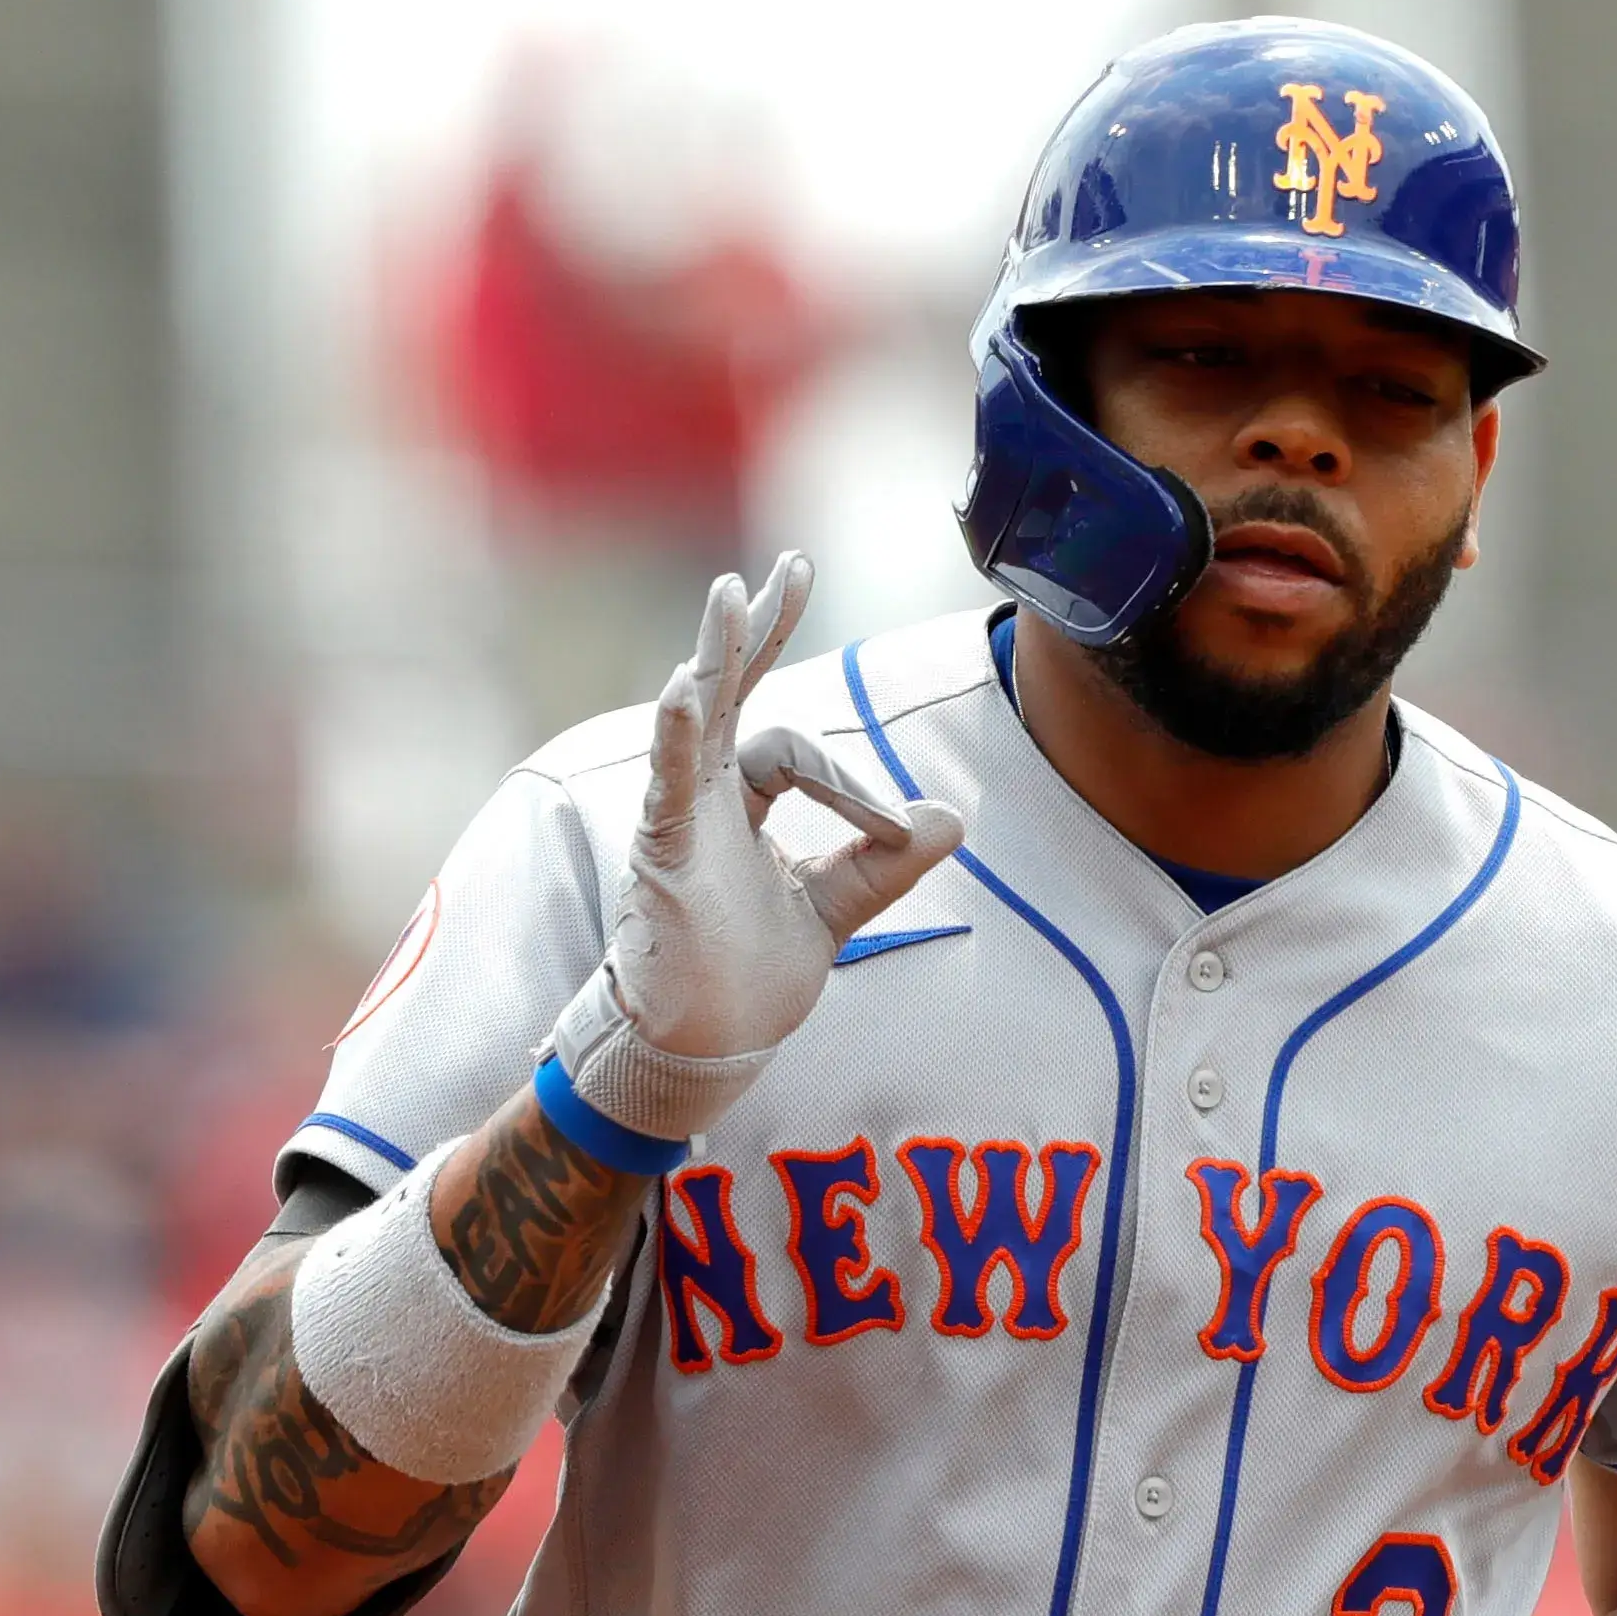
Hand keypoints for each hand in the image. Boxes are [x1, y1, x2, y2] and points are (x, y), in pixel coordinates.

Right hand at [551, 554, 963, 1139]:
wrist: (706, 1049)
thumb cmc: (747, 979)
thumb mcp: (837, 909)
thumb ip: (885, 861)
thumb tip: (951, 816)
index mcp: (743, 803)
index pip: (797, 753)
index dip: (855, 788)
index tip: (900, 831)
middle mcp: (707, 797)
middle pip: (733, 693)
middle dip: (762, 630)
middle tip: (791, 567)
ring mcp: (680, 820)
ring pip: (698, 719)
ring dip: (718, 657)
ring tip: (732, 596)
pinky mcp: (665, 853)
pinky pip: (670, 784)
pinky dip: (678, 735)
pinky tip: (687, 689)